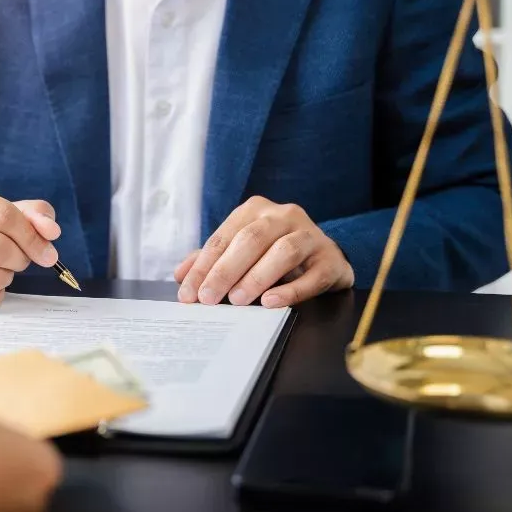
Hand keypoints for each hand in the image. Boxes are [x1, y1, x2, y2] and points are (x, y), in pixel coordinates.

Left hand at [174, 196, 353, 308]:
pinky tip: (272, 301)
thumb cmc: (274, 253)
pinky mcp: (331, 259)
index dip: (204, 266)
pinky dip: (291, 290)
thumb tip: (180, 275)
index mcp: (256, 210)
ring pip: (283, 251)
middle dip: (225, 270)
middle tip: (208, 298)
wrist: (325, 257)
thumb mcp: (242, 251)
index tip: (189, 293)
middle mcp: (285, 216)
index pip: (224, 237)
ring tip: (238, 299)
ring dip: (257, 276)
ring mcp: (311, 236)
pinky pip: (312, 275)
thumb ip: (212, 259)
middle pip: (251, 240)